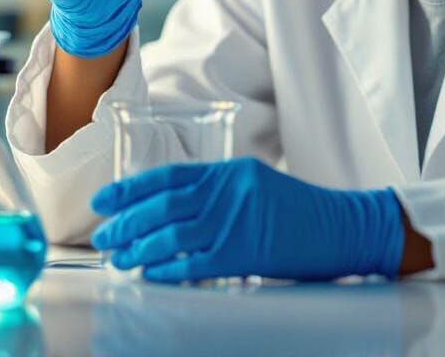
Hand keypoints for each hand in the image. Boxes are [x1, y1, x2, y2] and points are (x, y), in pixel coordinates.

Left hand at [90, 157, 404, 282]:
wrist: (342, 228)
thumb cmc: (300, 212)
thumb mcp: (256, 186)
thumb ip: (218, 192)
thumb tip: (174, 211)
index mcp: (230, 171)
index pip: (169, 175)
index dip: (131, 188)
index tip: (104, 199)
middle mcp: (229, 191)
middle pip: (163, 204)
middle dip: (125, 221)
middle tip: (102, 236)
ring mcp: (236, 221)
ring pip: (172, 233)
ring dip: (138, 247)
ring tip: (119, 258)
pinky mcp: (244, 253)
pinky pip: (194, 262)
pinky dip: (167, 268)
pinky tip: (150, 273)